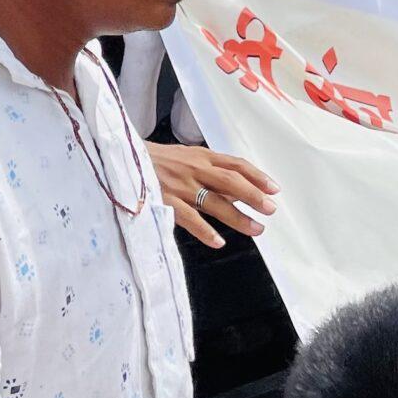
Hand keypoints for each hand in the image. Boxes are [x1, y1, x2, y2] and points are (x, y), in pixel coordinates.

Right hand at [146, 142, 277, 249]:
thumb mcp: (185, 156)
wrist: (123, 158)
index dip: (256, 176)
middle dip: (253, 196)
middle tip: (270, 209)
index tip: (274, 189)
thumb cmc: (157, 160)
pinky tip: (218, 242)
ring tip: (255, 229)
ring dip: (238, 217)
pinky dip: (205, 231)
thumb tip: (236, 186)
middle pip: (230, 182)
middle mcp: (193, 169)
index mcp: (200, 156)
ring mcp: (180, 186)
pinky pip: (190, 219)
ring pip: (215, 202)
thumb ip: (208, 169)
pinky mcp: (165, 200)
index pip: (235, 164)